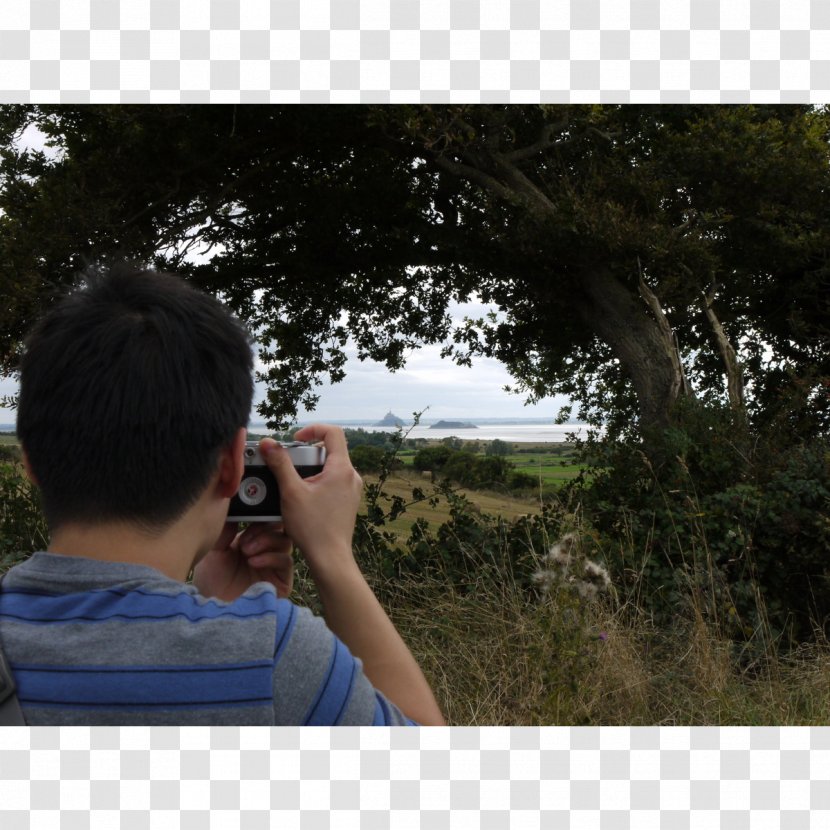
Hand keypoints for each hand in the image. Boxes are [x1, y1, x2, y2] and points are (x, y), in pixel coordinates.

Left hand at [193, 521, 294, 601]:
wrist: (213, 611)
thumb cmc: (211, 581)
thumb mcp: (216, 549)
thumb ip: (227, 528)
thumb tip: (237, 506)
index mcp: (250, 540)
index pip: (264, 520)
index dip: (259, 515)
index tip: (247, 516)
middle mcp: (265, 551)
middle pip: (279, 527)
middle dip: (263, 528)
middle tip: (245, 540)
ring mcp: (275, 566)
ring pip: (285, 541)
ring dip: (266, 541)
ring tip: (246, 551)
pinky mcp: (283, 581)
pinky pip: (286, 560)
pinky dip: (270, 557)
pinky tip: (253, 561)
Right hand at [260, 425, 362, 575]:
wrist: (330, 558)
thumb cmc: (312, 528)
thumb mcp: (290, 492)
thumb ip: (279, 464)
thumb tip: (268, 443)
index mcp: (342, 469)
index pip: (333, 432)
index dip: (313, 429)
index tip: (296, 439)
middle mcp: (352, 476)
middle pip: (330, 450)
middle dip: (307, 453)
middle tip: (289, 466)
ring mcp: (352, 489)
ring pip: (331, 467)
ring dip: (311, 469)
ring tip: (293, 484)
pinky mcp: (348, 501)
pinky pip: (333, 482)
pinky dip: (318, 482)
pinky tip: (303, 498)